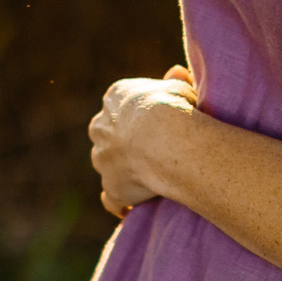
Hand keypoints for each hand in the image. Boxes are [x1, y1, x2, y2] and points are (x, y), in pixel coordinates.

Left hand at [88, 65, 196, 218]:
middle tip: (151, 151)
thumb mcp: (180, 87)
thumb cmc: (175, 109)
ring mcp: (103, 159)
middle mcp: (101, 127)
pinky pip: (111, 199)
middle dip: (122, 142)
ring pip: (107, 164)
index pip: (122, 106)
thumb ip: (175, 81)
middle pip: (108, 134)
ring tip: (148, 178)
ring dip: (121, 170)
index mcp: (115, 98)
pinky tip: (131, 207)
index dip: (139, 117)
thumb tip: (176, 72)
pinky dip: (119, 203)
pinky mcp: (112, 188)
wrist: (165, 140)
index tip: (158, 124)